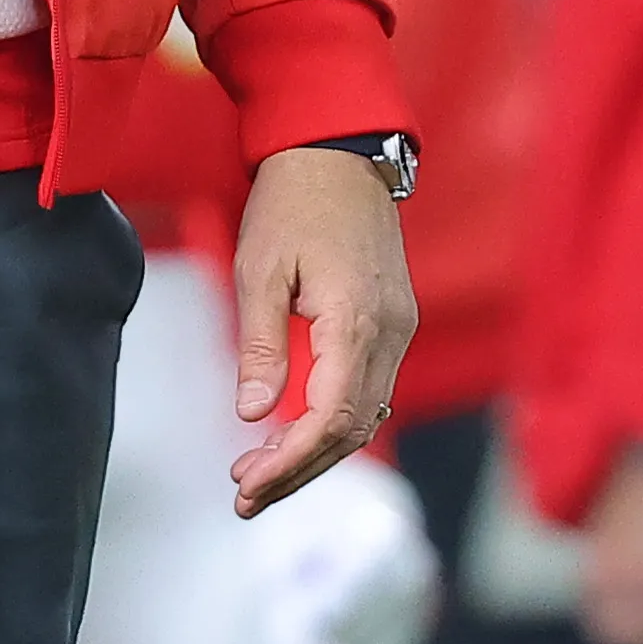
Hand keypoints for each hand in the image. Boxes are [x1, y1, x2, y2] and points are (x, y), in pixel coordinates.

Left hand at [229, 142, 415, 517]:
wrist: (338, 149)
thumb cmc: (293, 200)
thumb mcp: (259, 269)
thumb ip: (260, 345)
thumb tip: (253, 414)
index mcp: (357, 321)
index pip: (330, 418)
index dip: (290, 461)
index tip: (247, 484)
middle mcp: (391, 333)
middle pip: (352, 430)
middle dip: (298, 469)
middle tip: (243, 494)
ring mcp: (399, 328)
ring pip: (365, 415)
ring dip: (315, 450)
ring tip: (258, 472)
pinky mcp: (394, 321)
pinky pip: (371, 389)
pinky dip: (334, 420)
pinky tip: (295, 430)